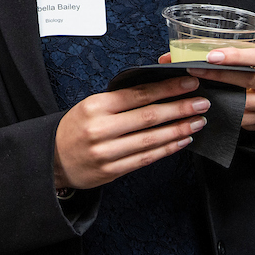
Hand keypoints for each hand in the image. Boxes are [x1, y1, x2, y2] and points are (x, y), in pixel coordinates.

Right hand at [53, 76, 208, 189]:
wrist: (52, 159)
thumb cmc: (75, 128)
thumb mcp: (90, 106)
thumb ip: (119, 101)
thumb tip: (156, 90)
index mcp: (96, 106)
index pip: (138, 94)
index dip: (167, 88)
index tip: (188, 83)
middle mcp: (101, 128)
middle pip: (149, 116)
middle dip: (180, 108)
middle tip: (201, 103)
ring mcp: (107, 151)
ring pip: (151, 139)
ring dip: (178, 129)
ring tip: (197, 122)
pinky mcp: (112, 170)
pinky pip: (146, 158)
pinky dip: (167, 149)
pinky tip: (181, 141)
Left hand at [181, 46, 254, 130]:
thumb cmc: (247, 68)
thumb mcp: (239, 56)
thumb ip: (208, 52)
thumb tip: (166, 59)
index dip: (235, 56)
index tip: (210, 56)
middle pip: (250, 79)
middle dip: (220, 75)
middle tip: (193, 69)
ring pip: (245, 101)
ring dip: (219, 94)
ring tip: (194, 89)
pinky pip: (240, 117)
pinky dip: (223, 111)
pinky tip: (204, 106)